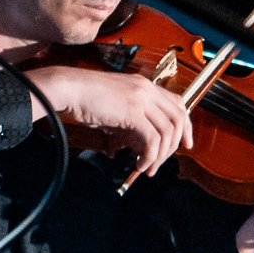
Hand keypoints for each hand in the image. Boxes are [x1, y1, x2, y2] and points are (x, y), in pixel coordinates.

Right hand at [23, 63, 194, 175]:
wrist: (68, 88)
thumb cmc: (85, 97)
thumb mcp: (116, 105)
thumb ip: (132, 120)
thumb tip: (141, 144)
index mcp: (145, 85)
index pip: (178, 104)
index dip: (186, 126)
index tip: (184, 143)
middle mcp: (147, 90)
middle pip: (179, 119)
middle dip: (176, 144)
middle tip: (164, 161)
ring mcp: (141, 99)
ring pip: (167, 132)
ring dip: (160, 154)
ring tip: (148, 167)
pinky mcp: (132, 112)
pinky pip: (152, 139)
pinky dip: (150, 155)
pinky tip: (140, 163)